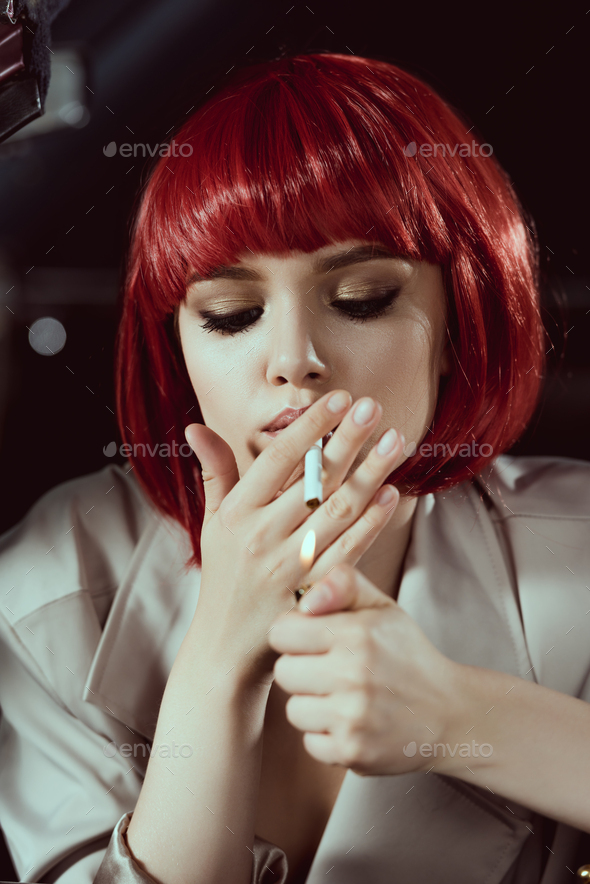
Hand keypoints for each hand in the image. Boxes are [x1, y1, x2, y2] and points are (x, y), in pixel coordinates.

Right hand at [183, 390, 404, 680]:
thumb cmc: (222, 578)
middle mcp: (260, 536)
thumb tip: (195, 427)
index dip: (310, 426)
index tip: (338, 398)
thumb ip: (214, 474)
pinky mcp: (312, 592)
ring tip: (398, 440)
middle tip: (374, 407)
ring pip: (338, 510)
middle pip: (314, 479)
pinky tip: (393, 494)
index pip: (277, 459)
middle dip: (347, 439)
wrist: (226, 651)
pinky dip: (372, 522)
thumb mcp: (212, 525)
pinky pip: (348, 551)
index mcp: (236, 513)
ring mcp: (288, 566)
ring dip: (371, 472)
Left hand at [269, 563, 463, 774]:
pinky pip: (310, 743)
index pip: (281, 632)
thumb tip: (305, 601)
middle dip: (302, 669)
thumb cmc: (407, 655)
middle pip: (284, 671)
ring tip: (345, 698)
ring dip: (314, 704)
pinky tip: (353, 723)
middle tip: (333, 670)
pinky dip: (327, 736)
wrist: (451, 714)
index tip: (315, 640)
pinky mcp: (353, 752)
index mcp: (357, 634)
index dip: (295, 634)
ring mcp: (353, 717)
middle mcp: (353, 675)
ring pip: (293, 709)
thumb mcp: (381, 607)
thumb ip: (342, 584)